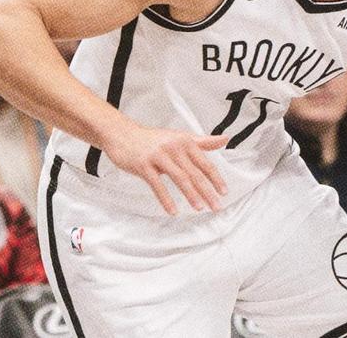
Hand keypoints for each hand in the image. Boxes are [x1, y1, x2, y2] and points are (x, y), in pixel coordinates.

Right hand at [105, 126, 228, 214]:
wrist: (122, 134)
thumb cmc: (152, 139)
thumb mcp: (179, 137)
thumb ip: (202, 142)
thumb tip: (224, 140)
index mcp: (185, 141)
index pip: (205, 162)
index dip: (216, 178)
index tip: (223, 192)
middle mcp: (174, 147)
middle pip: (195, 172)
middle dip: (207, 191)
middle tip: (216, 206)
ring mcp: (159, 155)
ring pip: (179, 178)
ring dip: (191, 195)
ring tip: (199, 208)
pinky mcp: (144, 165)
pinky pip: (157, 185)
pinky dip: (166, 199)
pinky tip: (173, 211)